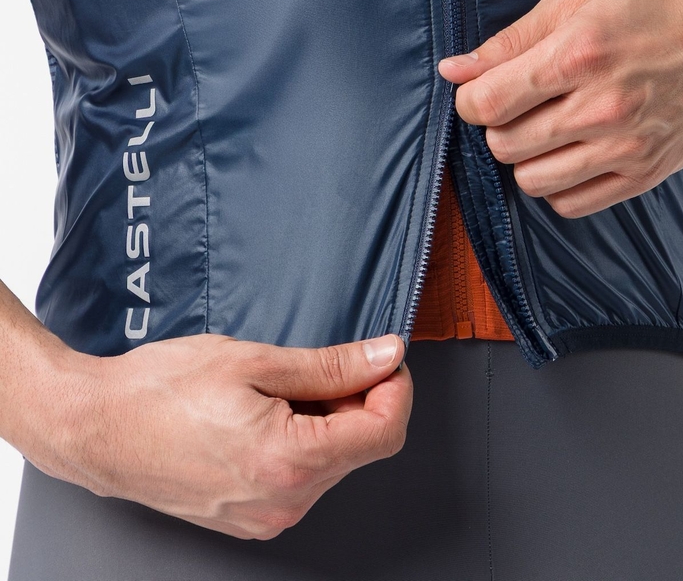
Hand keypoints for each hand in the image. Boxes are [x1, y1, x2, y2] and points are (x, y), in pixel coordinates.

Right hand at [23, 331, 410, 540]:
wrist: (96, 426)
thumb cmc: (160, 390)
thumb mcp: (255, 361)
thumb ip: (332, 366)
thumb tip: (384, 357)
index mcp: (290, 462)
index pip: (385, 432)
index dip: (395, 388)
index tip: (384, 359)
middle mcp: (284, 501)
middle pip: (361, 447)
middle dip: (357, 400)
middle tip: (320, 365)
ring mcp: (267, 515)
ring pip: (333, 462)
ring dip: (327, 420)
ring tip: (278, 389)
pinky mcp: (252, 517)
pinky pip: (302, 477)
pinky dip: (303, 441)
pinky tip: (267, 414)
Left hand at [438, 0, 682, 217]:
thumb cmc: (650, 12)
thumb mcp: (574, 2)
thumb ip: (507, 41)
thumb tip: (454, 71)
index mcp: (577, 55)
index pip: (488, 104)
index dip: (471, 103)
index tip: (481, 95)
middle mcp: (600, 108)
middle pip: (504, 145)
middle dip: (498, 127)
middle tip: (519, 107)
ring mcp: (624, 147)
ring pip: (530, 181)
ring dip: (526, 158)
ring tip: (546, 130)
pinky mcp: (641, 175)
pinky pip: (569, 204)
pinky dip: (558, 184)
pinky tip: (570, 154)